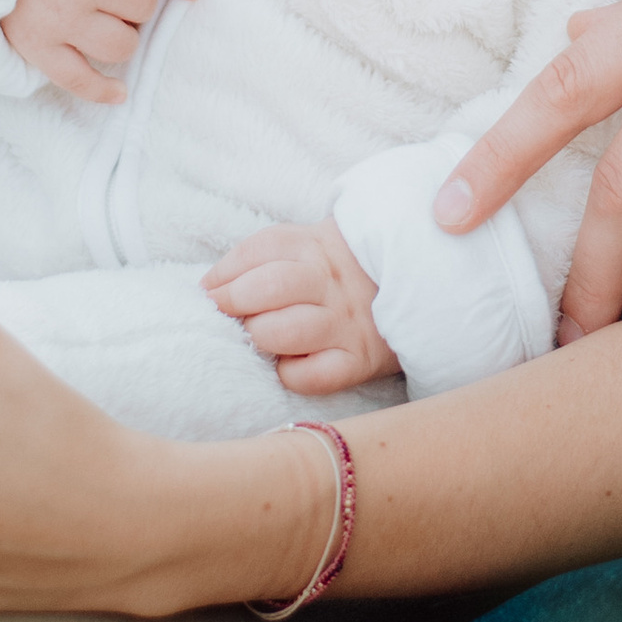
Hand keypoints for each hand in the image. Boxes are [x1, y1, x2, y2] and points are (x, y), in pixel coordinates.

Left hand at [204, 222, 401, 395]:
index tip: (209, 292)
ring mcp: (347, 322)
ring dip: (260, 336)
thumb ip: (260, 259)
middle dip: (234, 303)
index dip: (224, 274)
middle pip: (270, 288)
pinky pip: (313, 375)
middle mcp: (332, 282)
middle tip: (226, 315)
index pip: (259, 250)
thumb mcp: (307, 248)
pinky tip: (288, 364)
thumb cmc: (339, 273)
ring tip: (259, 337)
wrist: (413, 290)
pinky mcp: (360, 361)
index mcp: (315, 245)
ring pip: (285, 332)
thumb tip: (208, 287)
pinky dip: (290, 373)